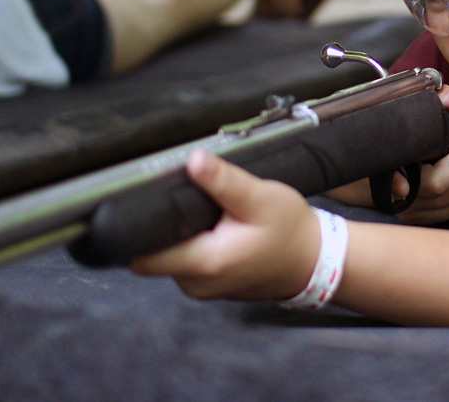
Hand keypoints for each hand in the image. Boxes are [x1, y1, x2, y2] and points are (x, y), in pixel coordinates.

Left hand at [129, 149, 320, 301]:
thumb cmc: (290, 231)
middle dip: (163, 226)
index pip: (142, 255)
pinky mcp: (208, 286)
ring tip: (205, 214)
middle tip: (187, 201)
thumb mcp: (261, 198)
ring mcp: (201, 288)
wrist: (313, 261)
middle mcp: (197, 283)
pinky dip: (192, 245)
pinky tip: (213, 229)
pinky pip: (185, 264)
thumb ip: (224, 181)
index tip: (143, 204)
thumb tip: (193, 160)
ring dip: (179, 236)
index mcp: (205, 262)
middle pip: (152, 254)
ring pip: (168, 258)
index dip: (135, 229)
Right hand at [392, 86, 448, 225]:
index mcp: (391, 169)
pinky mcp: (416, 217)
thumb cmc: (389, 133)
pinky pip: (448, 213)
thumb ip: (436, 102)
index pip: (428, 181)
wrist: (368, 163)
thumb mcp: (410, 110)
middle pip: (442, 191)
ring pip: (448, 204)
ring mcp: (407, 210)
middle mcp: (397, 195)